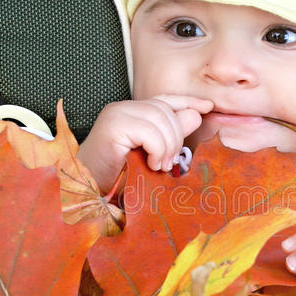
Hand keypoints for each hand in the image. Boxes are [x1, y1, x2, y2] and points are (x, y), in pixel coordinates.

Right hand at [77, 94, 213, 192]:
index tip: (208, 107)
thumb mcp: (152, 158)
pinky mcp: (112, 126)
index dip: (188, 101)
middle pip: (166, 109)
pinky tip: (150, 165)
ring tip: (159, 166)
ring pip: (160, 118)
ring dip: (167, 146)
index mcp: (132, 114)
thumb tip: (196, 115)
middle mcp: (123, 109)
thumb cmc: (117, 182)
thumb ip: (171, 136)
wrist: (87, 196)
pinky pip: (150, 131)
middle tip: (169, 163)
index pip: (166, 99)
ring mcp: (116, 114)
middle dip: (176, 137)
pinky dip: (157, 149)